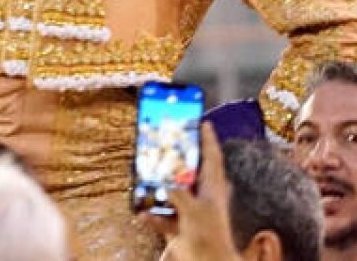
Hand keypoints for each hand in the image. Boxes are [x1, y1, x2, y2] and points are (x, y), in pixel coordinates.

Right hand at [144, 124, 240, 260]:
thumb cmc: (209, 235)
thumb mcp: (193, 209)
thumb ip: (178, 193)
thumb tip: (165, 183)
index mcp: (214, 187)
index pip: (212, 156)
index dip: (208, 139)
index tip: (203, 122)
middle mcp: (204, 196)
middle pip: (189, 172)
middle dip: (176, 160)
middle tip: (164, 144)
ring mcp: (191, 212)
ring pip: (172, 194)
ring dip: (158, 190)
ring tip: (143, 176)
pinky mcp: (180, 228)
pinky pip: (162, 217)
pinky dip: (153, 216)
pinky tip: (142, 214)